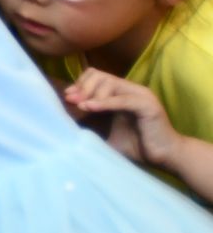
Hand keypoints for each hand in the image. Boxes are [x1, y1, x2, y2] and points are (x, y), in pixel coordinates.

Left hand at [64, 69, 182, 169]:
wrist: (165, 156)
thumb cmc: (138, 146)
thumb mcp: (108, 135)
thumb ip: (92, 129)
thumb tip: (67, 131)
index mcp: (122, 93)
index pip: (97, 75)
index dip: (80, 84)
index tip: (68, 96)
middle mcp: (131, 90)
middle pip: (100, 76)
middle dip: (83, 87)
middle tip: (71, 101)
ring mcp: (141, 95)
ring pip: (110, 83)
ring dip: (91, 93)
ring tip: (80, 106)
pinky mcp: (148, 105)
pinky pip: (122, 99)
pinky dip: (104, 102)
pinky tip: (89, 107)